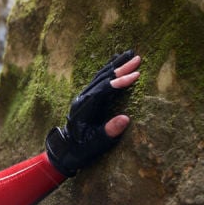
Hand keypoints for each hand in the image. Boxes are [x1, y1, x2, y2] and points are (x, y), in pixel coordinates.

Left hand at [45, 50, 141, 176]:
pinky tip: (116, 61)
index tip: (136, 75)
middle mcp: (82, 99)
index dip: (119, 82)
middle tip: (138, 58)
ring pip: (100, 77)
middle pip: (102, 80)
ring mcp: (83, 97)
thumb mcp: (95, 146)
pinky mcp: (86, 98)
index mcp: (83, 110)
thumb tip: (125, 118)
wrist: (65, 151)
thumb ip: (108, 133)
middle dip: (120, 68)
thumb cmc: (81, 150)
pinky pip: (99, 80)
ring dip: (115, 65)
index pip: (102, 91)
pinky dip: (109, 69)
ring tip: (130, 54)